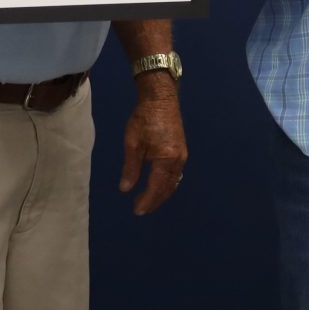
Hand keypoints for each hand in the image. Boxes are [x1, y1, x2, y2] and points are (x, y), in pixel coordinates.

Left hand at [118, 86, 188, 214]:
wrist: (161, 98)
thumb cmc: (144, 119)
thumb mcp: (132, 144)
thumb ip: (131, 168)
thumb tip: (126, 189)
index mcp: (166, 160)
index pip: (156, 187)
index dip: (146, 200)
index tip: (137, 211)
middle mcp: (178, 161)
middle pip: (167, 188)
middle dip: (154, 200)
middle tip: (140, 209)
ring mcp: (182, 156)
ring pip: (173, 182)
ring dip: (161, 193)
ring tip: (148, 200)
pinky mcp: (181, 151)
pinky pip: (175, 174)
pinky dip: (166, 184)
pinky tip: (157, 184)